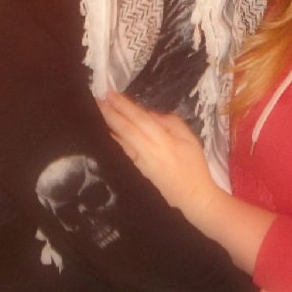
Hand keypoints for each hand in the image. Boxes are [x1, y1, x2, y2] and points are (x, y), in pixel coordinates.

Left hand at [98, 90, 217, 219]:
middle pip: (126, 129)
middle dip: (110, 113)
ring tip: (98, 112)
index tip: (110, 94)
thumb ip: (171, 123)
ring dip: (108, 125)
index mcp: (164, 142)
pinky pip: (123, 152)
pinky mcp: (137, 171)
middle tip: (97, 100)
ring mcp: (140, 163)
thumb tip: (149, 114)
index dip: (124, 106)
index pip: (140, 119)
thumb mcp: (190, 139)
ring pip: (121, 141)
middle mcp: (148, 151)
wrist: (192, 197)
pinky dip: (114, 141)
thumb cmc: (195, 166)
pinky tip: (106, 134)